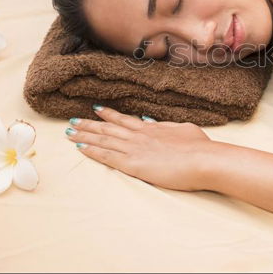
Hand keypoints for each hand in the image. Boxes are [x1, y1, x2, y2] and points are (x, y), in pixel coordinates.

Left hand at [65, 106, 215, 190]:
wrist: (203, 160)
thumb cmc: (200, 147)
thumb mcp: (184, 129)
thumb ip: (166, 126)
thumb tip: (151, 120)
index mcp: (152, 128)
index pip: (125, 120)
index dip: (109, 115)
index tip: (97, 109)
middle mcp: (139, 136)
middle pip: (108, 128)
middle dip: (89, 124)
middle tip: (73, 120)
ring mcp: (134, 149)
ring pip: (103, 139)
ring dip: (85, 135)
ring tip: (69, 131)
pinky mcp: (133, 164)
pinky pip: (106, 156)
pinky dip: (92, 150)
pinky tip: (80, 147)